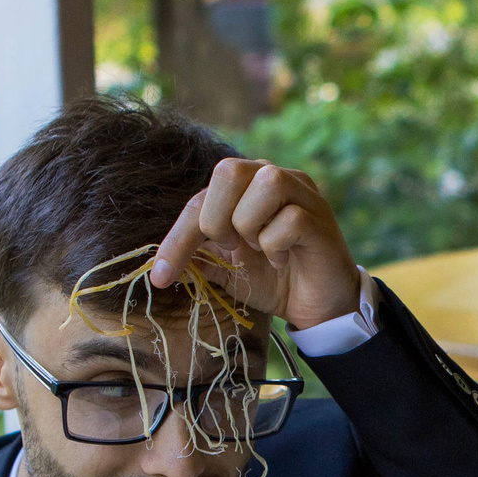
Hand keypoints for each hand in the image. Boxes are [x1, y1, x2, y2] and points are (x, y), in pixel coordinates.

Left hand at [149, 159, 363, 331]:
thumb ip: (199, 257)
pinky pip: (289, 220)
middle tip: (231, 247)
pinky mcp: (319, 218)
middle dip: (217, 219)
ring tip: (260, 249)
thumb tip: (158, 264)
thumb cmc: (273, 279)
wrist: (319, 307)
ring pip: (265, 184)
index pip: (201, 197)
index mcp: (245, 185)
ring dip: (251, 227)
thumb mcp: (226, 269)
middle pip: (229, 170)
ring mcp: (301, 194)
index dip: (177, 236)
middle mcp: (274, 177)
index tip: (161, 277)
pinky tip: (283, 260)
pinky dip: (276, 247)